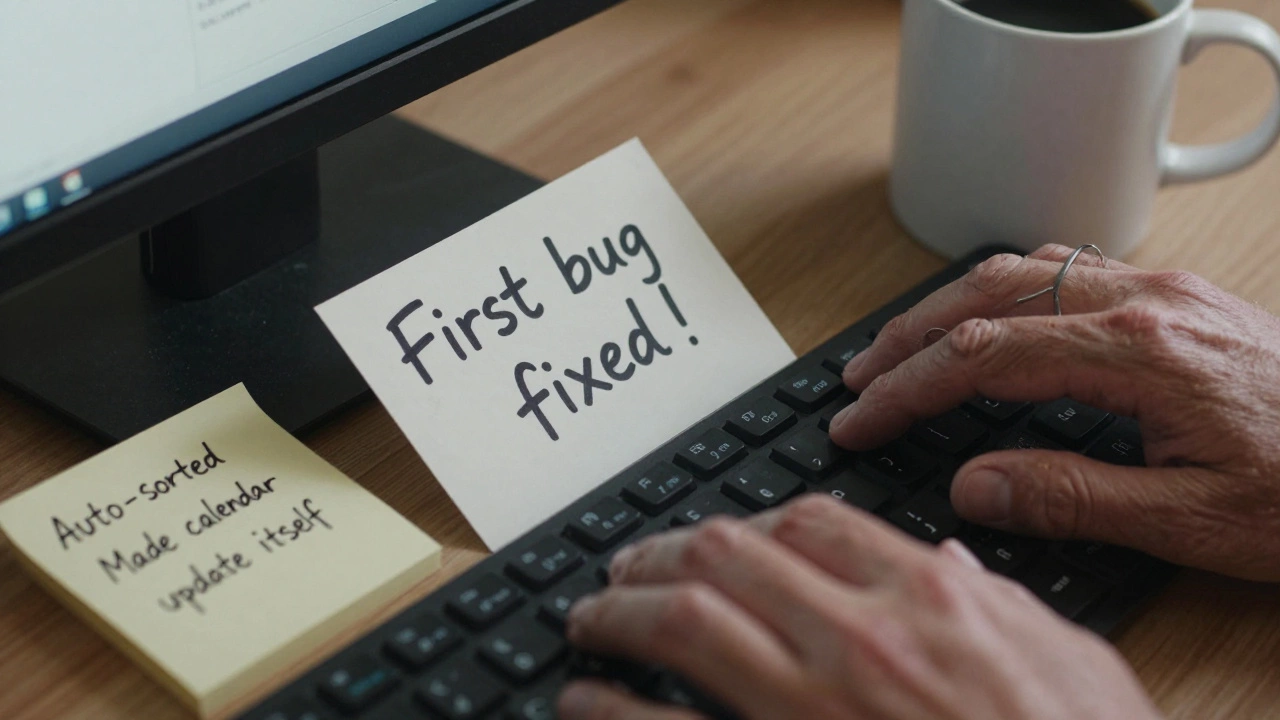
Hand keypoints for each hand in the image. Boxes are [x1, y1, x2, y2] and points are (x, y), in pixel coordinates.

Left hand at [557, 496, 1161, 719]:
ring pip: (683, 623)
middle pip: (727, 554)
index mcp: (932, 600)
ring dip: (620, 612)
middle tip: (628, 562)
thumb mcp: (1076, 665)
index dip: (750, 519)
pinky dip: (607, 709)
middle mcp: (859, 640)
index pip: (812, 523)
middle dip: (662, 551)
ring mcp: (807, 709)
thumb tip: (953, 559)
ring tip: (590, 616)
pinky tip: (581, 701)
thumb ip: (1002, 603)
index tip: (722, 534)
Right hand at [832, 244, 1279, 581]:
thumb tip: (974, 486)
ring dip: (948, 306)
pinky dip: (1004, 291)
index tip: (860, 419)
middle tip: (857, 377)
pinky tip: (988, 318)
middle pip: (989, 295)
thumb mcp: (1192, 521)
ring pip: (1023, 270)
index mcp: (1141, 353)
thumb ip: (1071, 499)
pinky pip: (1065, 269)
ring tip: (900, 347)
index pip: (984, 356)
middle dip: (908, 337)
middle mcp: (1145, 303)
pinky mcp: (1178, 300)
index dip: (908, 389)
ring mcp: (1163, 292)